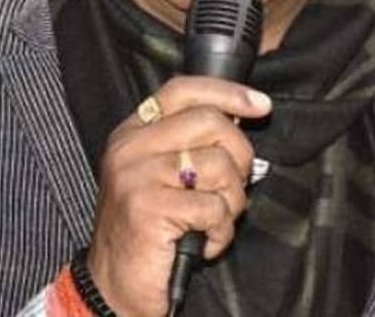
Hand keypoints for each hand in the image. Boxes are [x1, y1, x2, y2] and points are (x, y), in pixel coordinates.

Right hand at [87, 77, 272, 316]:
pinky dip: (221, 231)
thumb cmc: (147, 232)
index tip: (260, 104)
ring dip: (232, 201)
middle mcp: (130, 147)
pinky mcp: (148, 207)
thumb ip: (189, 144)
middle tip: (233, 186)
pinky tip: (204, 242)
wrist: (114, 285)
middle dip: (239, 155)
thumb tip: (241, 118)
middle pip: (210, 121)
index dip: (228, 92)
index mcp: (132, 132)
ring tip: (213, 220)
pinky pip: (213, 207)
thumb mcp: (161, 176)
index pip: (183, 90)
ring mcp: (136, 176)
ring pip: (219, 165)